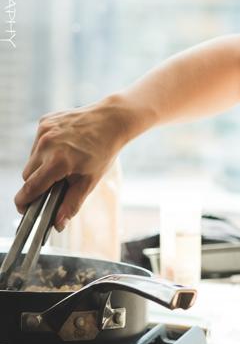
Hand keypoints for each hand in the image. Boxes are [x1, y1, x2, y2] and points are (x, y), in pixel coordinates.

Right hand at [14, 96, 130, 229]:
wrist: (111, 120)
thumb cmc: (104, 151)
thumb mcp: (90, 181)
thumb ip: (71, 203)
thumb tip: (57, 224)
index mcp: (57, 161)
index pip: (30, 187)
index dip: (24, 201)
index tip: (23, 209)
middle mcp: (46, 144)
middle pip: (28, 175)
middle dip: (37, 183)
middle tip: (54, 185)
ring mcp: (44, 131)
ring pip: (32, 159)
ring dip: (41, 165)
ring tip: (62, 163)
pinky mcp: (44, 121)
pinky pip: (37, 143)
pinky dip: (45, 149)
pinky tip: (63, 148)